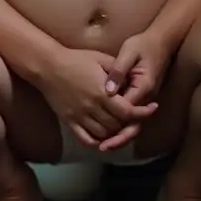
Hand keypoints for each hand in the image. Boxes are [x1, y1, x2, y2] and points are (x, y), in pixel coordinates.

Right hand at [40, 47, 157, 148]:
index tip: (152, 109)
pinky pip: (85, 139)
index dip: (143, 113)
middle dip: (129, 121)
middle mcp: (92, 108)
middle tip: (134, 114)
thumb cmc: (76, 59)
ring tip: (119, 122)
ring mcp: (80, 116)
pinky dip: (97, 141)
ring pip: (104, 134)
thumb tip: (133, 80)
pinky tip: (103, 135)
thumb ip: (118, 71)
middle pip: (118, 125)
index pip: (128, 112)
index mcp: (103, 93)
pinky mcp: (69, 121)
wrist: (48, 65)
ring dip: (115, 131)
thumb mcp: (101, 59)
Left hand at [99, 32, 171, 153]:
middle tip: (102, 148)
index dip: (115, 123)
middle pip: (134, 125)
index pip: (129, 111)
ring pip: (134, 124)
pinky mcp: (141, 98)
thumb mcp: (129, 52)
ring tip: (103, 145)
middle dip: (119, 138)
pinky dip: (122, 126)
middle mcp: (146, 97)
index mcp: (143, 87)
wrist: (160, 42)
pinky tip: (109, 131)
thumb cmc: (143, 45)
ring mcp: (145, 99)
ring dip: (120, 135)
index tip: (103, 132)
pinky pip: (132, 117)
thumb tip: (108, 90)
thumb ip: (118, 70)